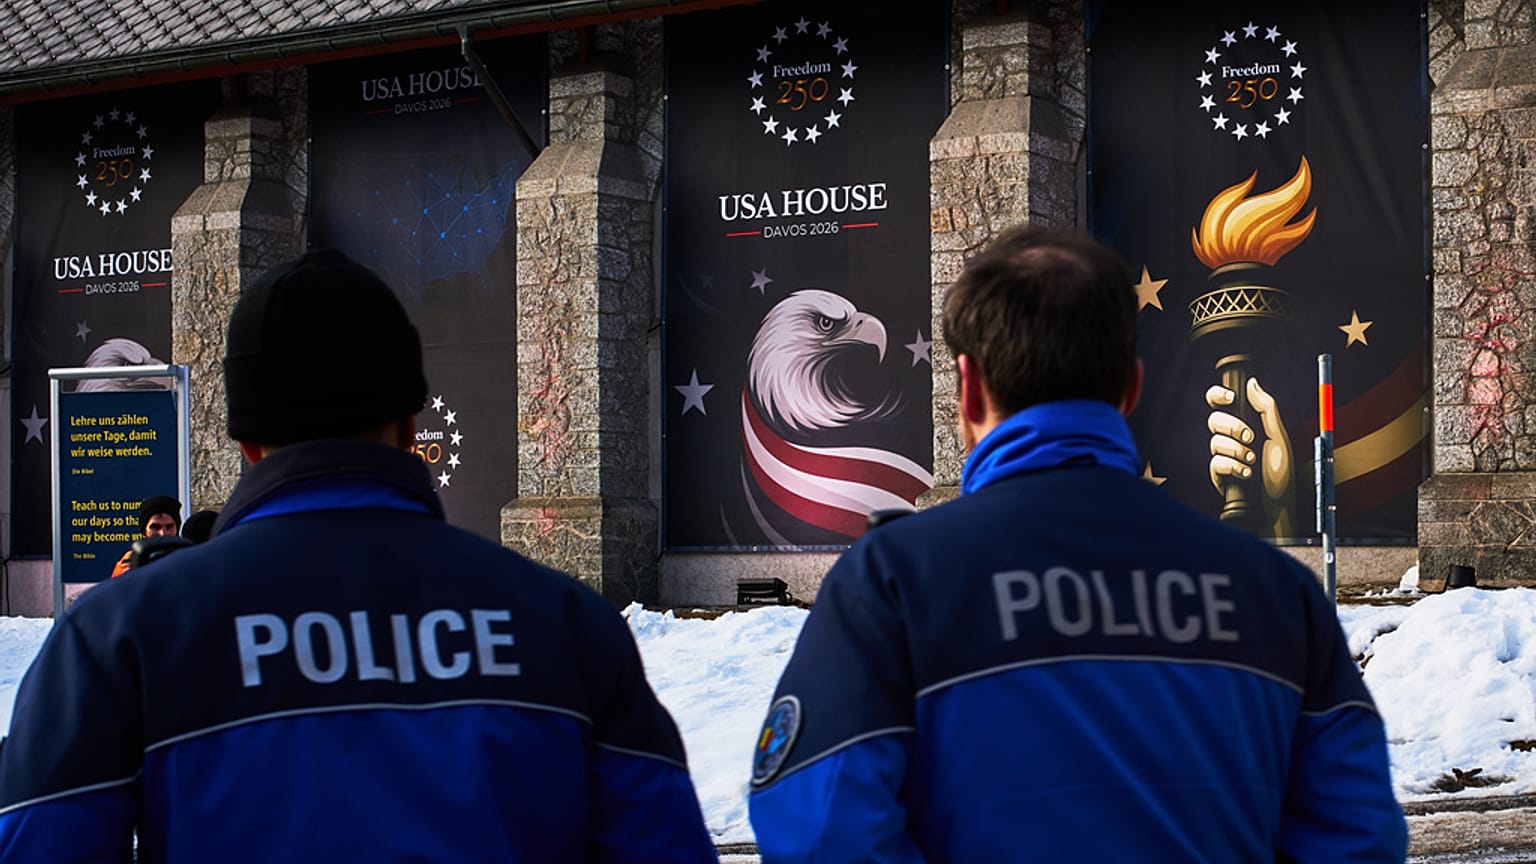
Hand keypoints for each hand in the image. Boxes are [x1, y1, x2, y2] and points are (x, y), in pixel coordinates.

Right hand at [1206, 377, 1293, 537]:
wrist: (1277, 507)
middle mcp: (1233, 439)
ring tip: (1253, 462)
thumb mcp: (1279, 437)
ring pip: (1215, 441)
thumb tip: (1252, 383)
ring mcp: (1224, 457)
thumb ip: (1266, 408)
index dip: (1219, 395)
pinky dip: (1233, 467)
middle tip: (1250, 437)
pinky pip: (1215, 462)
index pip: (1222, 404)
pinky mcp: (1218, 474)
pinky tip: (1246, 474)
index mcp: (1247, 425)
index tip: (1229, 397)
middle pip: (1214, 419)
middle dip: (1232, 427)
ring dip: (1238, 451)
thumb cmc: (1281, 475)